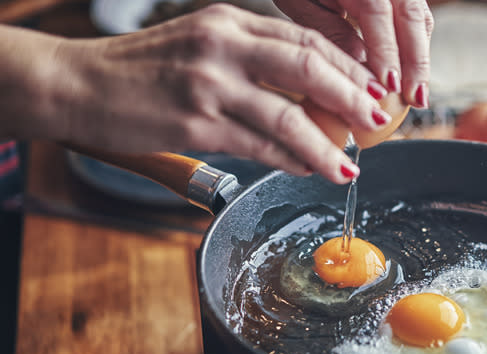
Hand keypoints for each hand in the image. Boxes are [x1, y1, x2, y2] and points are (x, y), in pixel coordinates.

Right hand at [3, 4, 392, 183]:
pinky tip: (308, 168)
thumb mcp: (200, 46)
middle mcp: (222, 45)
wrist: (77, 84)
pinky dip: (291, 159)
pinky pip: (260, 145)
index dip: (347, 67)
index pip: (304, 40)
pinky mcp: (195, 124)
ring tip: (349, 163)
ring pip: (289, 115)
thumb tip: (306, 95)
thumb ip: (250, 60)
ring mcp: (209, 84)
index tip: (370, 88)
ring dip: (327, 144)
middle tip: (377, 119)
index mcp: (228, 21)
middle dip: (353, 97)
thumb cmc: (141, 70)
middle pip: (308, 67)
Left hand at [274, 0, 433, 107]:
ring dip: (421, 59)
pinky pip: (419, 19)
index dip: (386, 51)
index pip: (377, 12)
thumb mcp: (303, 3)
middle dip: (415, 61)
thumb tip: (361, 66)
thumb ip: (331, 31)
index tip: (389, 86)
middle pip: (411, 16)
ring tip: (419, 95)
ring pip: (420, 19)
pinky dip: (418, 49)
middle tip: (415, 99)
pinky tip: (414, 77)